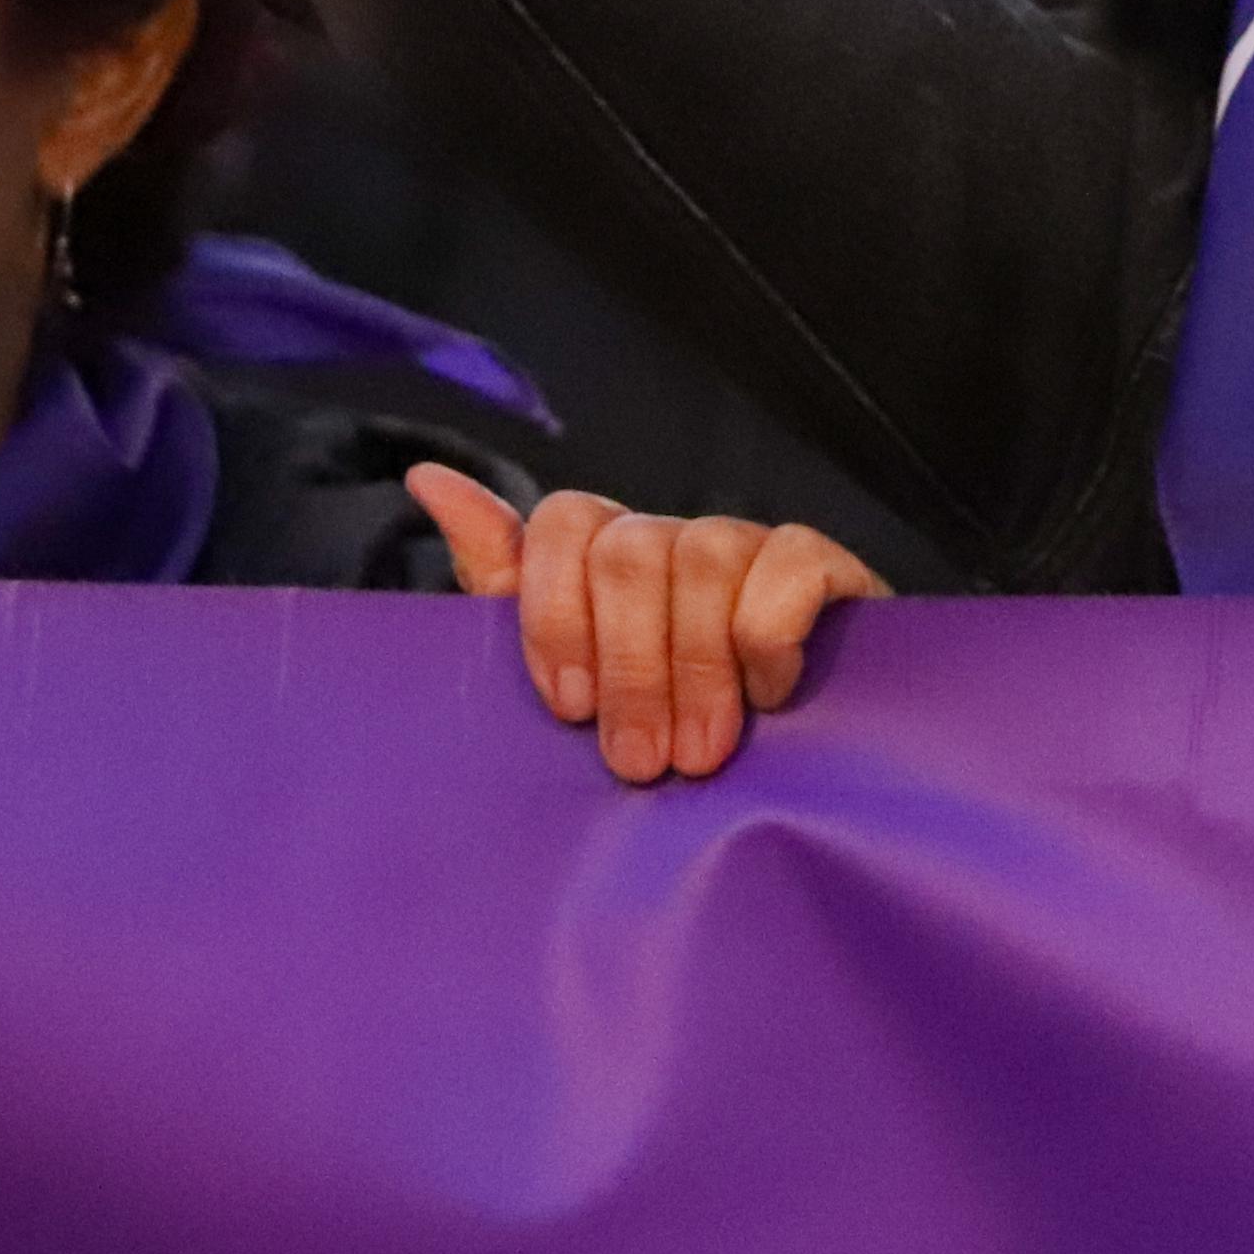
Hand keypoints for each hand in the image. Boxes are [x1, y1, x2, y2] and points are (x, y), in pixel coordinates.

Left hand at [411, 463, 888, 785]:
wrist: (796, 773)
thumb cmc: (662, 725)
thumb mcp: (569, 675)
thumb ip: (504, 585)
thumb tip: (429, 479)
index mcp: (608, 556)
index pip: (564, 522)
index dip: (557, 612)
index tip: (567, 708)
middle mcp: (677, 537)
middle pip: (630, 550)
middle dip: (631, 667)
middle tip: (641, 762)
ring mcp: (751, 543)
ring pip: (706, 554)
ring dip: (698, 668)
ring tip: (700, 755)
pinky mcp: (823, 564)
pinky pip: (788, 564)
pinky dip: (770, 636)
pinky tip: (770, 693)